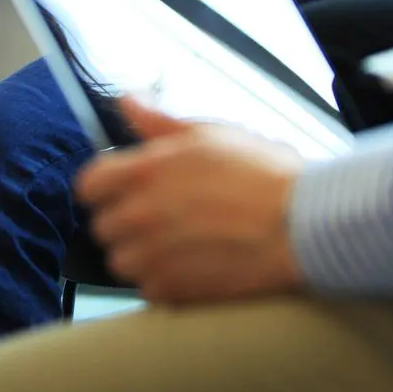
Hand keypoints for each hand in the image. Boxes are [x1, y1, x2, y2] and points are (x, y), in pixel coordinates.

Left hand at [75, 98, 305, 305]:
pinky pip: (147, 290)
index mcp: (145, 171)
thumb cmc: (264, 175)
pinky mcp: (172, 291)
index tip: (124, 190)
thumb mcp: (210, 134)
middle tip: (164, 216)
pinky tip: (196, 265)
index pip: (88, 184)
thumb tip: (127, 100)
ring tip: (182, 243)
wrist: (304, 225)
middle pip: (102, 226)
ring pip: (121, 261)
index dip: (106, 187)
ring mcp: (153, 256)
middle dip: (126, 221)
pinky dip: (165, 282)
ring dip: (142, 255)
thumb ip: (158, 122)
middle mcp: (140, 214)